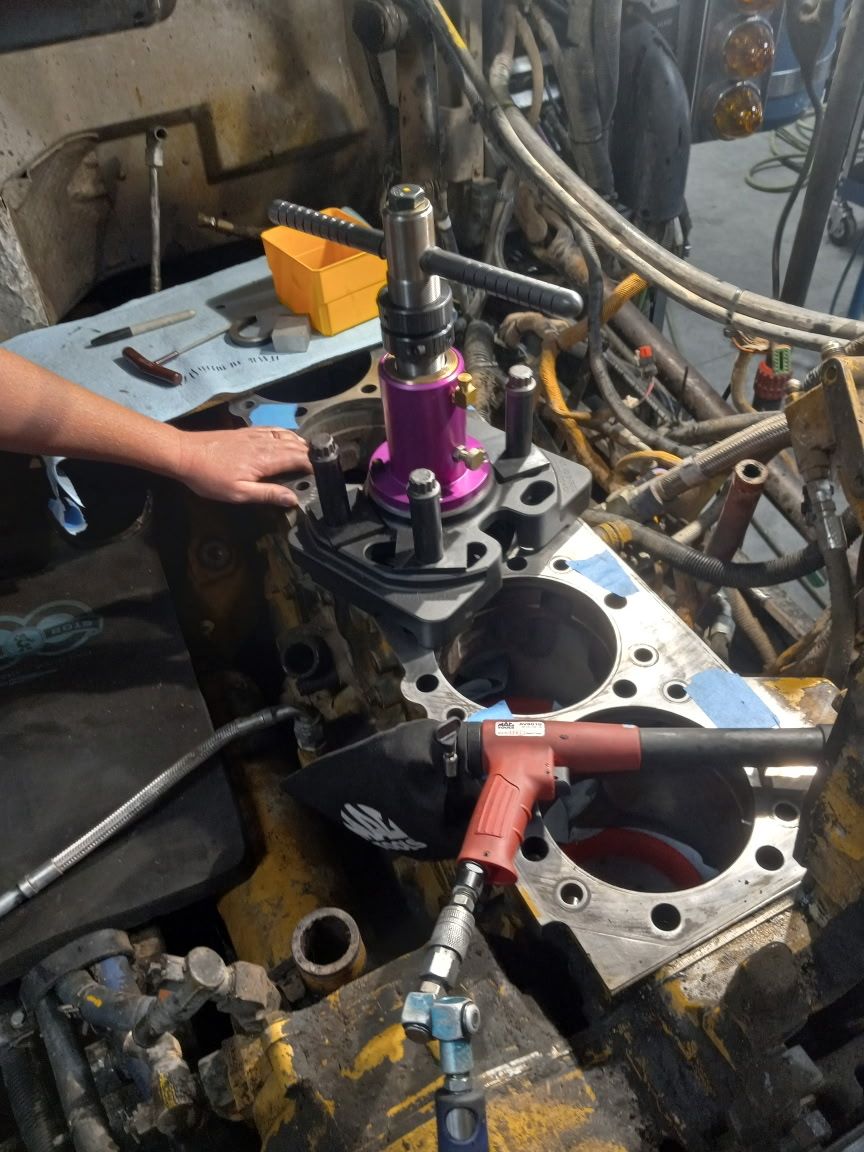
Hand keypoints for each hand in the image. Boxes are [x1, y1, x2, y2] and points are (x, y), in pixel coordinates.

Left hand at [176, 427, 311, 505]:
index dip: (313, 465)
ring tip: (311, 452)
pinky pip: (273, 429)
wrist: (185, 453)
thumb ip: (268, 494)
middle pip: (296, 445)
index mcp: (266, 459)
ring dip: (301, 443)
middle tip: (323, 463)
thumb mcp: (239, 493)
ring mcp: (255, 435)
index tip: (323, 473)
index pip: (298, 459)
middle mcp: (264, 444)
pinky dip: (286, 433)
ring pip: (286, 436)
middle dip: (311, 454)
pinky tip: (288, 436)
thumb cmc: (210, 477)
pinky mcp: (246, 432)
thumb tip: (293, 498)